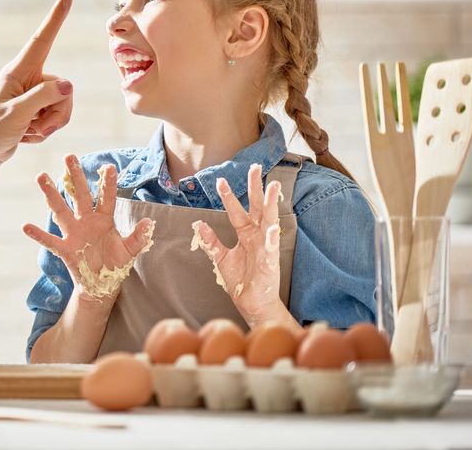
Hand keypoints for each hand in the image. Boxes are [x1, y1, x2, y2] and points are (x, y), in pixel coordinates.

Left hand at [0, 0, 73, 172]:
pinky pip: (55, 118)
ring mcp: (31, 95)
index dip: (56, 18)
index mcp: (17, 72)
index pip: (41, 40)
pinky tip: (25, 136)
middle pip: (63, 89)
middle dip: (57, 113)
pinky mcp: (34, 110)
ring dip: (50, 124)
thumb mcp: (17, 114)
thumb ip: (43, 98)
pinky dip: (44, 131)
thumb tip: (70, 85)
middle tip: (35, 127)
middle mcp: (26, 79)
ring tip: (29, 133)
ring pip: (63, 104)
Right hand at [23, 158, 154, 301]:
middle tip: (69, 156)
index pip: (106, 198)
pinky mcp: (64, 249)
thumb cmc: (115, 263)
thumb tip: (149, 223)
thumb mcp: (130, 251)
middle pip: (80, 195)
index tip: (109, 166)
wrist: (101, 284)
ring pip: (61, 210)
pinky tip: (26, 226)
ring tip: (42, 177)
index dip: (108, 183)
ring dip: (52, 194)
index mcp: (104, 219)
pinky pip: (49, 240)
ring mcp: (74, 233)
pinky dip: (38, 234)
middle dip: (75, 176)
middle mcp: (86, 221)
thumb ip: (139, 237)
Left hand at [192, 165, 286, 326]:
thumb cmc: (241, 281)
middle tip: (255, 167)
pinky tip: (271, 228)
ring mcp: (265, 248)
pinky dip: (270, 238)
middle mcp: (257, 237)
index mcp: (246, 234)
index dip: (229, 196)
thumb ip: (211, 241)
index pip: (237, 210)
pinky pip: (270, 249)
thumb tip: (198, 224)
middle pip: (257, 207)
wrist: (254, 304)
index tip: (220, 180)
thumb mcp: (221, 258)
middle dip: (256, 188)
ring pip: (269, 221)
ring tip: (273, 187)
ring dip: (271, 204)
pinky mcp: (269, 264)